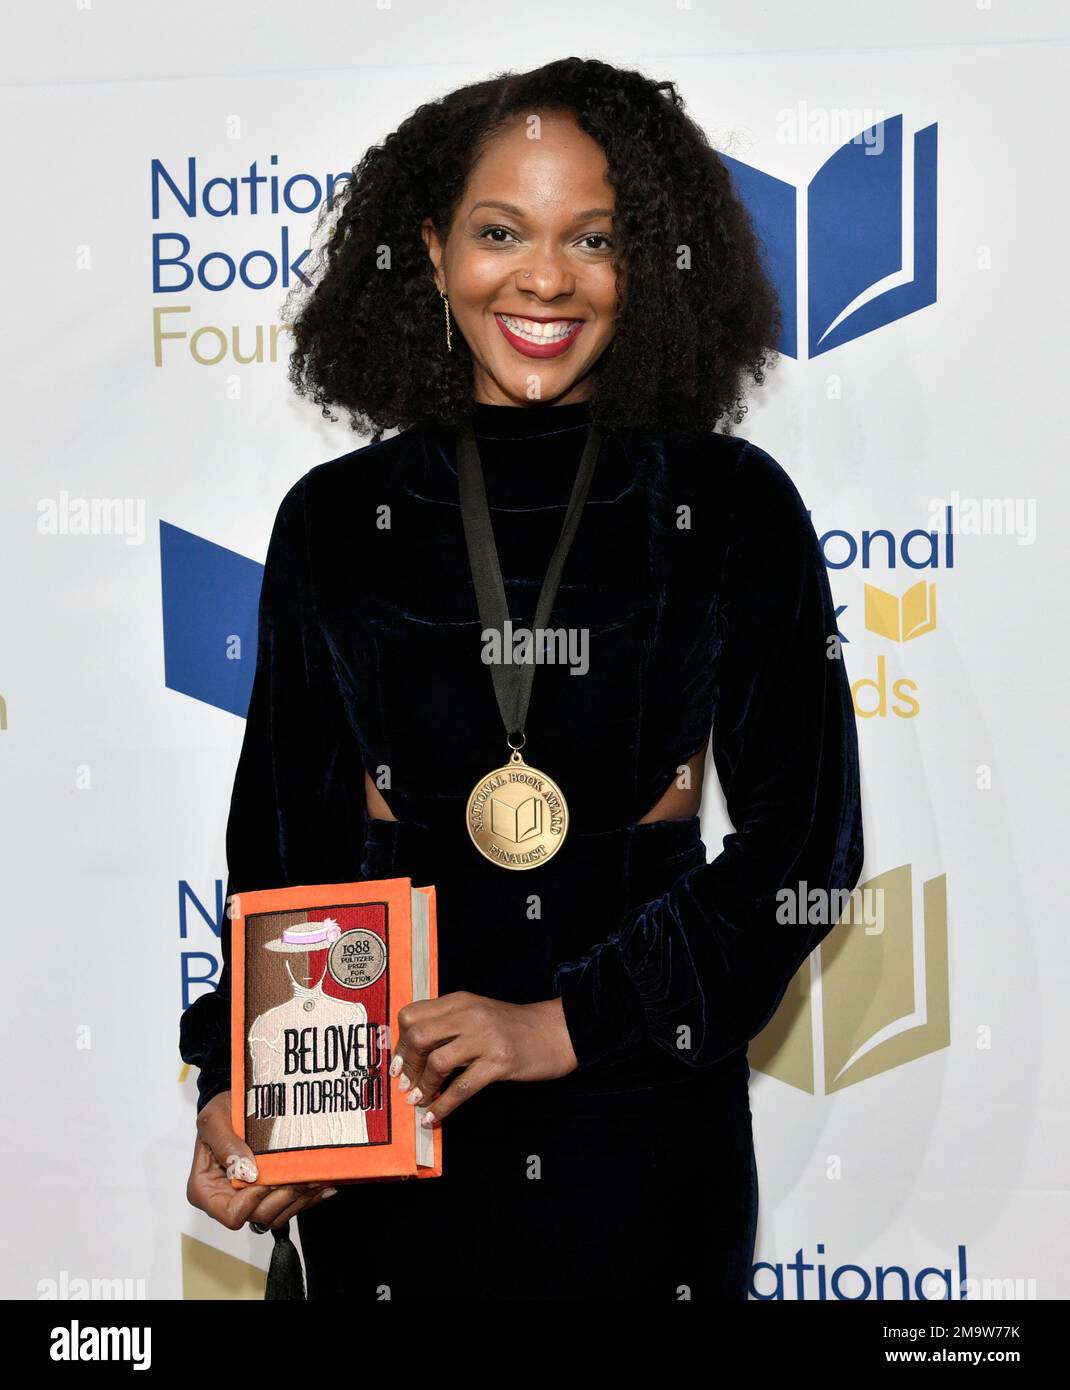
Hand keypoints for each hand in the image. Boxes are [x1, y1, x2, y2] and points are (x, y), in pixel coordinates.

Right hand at [186, 1090, 338, 1230]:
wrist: (235, 1104)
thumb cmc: (220, 1111)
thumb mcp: (214, 1120)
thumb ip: (225, 1145)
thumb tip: (248, 1174)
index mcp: (205, 1190)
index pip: (232, 1213)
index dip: (254, 1201)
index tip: (269, 1178)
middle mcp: (226, 1200)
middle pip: (259, 1216)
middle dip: (284, 1197)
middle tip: (305, 1176)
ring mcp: (248, 1199)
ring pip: (277, 1215)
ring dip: (300, 1199)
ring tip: (318, 1178)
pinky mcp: (266, 1195)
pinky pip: (288, 1207)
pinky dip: (306, 1198)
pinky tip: (323, 1184)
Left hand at [389, 993, 578, 1124]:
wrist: (556, 1031)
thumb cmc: (514, 1026)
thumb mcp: (478, 1013)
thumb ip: (448, 1023)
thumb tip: (413, 1051)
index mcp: (460, 1000)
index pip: (412, 1014)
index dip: (399, 1042)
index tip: (398, 1061)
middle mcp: (469, 1015)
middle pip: (419, 1035)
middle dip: (406, 1064)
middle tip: (404, 1083)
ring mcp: (485, 1038)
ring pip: (438, 1061)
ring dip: (423, 1087)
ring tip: (419, 1100)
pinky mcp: (500, 1062)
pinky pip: (462, 1087)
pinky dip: (443, 1106)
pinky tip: (434, 1116)